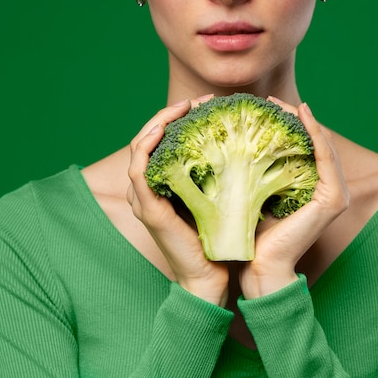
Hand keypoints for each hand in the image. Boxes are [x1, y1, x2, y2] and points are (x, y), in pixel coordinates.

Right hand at [127, 96, 228, 305]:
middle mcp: (148, 188)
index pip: (161, 140)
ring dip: (159, 122)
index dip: (177, 117)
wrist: (209, 276)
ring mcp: (143, 198)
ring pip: (139, 147)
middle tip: (199, 101)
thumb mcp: (216, 196)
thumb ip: (215, 173)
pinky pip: (138, 170)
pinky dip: (146, 146)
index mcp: (162, 184)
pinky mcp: (147, 209)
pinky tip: (161, 130)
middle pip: (148, 138)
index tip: (204, 104)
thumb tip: (240, 146)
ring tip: (184, 107)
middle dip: (170, 114)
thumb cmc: (216, 238)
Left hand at [239, 98, 349, 298]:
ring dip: (302, 120)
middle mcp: (329, 189)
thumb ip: (258, 171)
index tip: (263, 107)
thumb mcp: (255, 193)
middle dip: (293, 118)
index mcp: (312, 189)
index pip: (304, 147)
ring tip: (279, 103)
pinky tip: (301, 113)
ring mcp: (335, 193)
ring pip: (321, 144)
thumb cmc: (252, 234)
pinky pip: (325, 155)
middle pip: (314, 142)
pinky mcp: (333, 198)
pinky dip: (314, 132)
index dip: (288, 124)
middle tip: (268, 100)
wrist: (259, 266)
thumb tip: (238, 143)